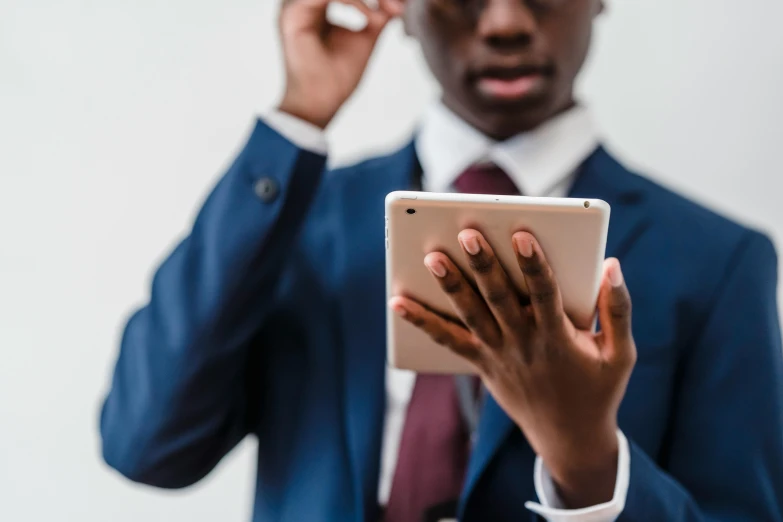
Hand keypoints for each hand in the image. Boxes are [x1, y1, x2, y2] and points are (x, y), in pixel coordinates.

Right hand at [277, 0, 399, 127]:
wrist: (322, 103)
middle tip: (395, 6)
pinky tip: (369, 16)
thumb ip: (380, 16)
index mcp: (318, 5)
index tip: (400, 7)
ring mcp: (294, 5)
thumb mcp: (367, 39)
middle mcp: (305, 2)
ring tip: (385, 10)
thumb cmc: (338, 77)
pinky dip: (352, 0)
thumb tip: (401, 4)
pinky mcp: (291, 13)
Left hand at [389, 230, 636, 507]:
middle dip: (483, 265)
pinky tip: (398, 302)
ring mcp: (497, 355)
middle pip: (499, 299)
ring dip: (451, 286)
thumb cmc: (598, 389)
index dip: (534, 264)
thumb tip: (611, 265)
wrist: (569, 438)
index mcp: (559, 338)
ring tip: (431, 257)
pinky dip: (422, 322)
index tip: (522, 234)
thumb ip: (619, 309)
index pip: (545, 294)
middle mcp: (523, 344)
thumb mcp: (620, 355)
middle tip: (467, 233)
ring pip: (470, 316)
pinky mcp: (481, 363)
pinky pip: (447, 342)